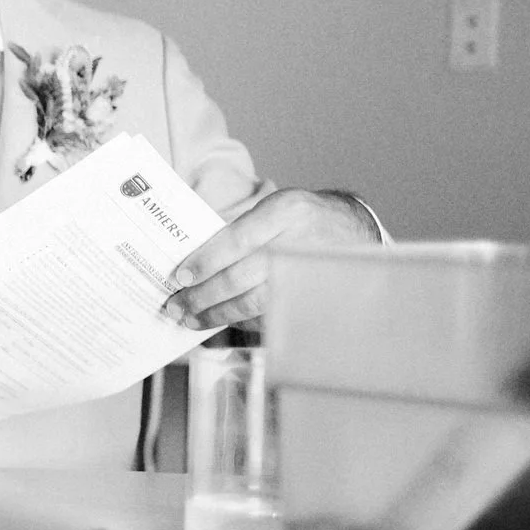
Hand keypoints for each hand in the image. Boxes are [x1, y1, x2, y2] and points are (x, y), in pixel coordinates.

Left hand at [166, 188, 378, 329]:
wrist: (352, 229)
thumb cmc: (301, 218)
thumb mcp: (274, 208)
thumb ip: (239, 230)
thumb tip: (192, 261)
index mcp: (285, 211)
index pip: (236, 240)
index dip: (205, 261)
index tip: (181, 277)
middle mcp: (298, 242)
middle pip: (241, 276)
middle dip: (203, 295)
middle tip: (177, 306)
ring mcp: (307, 274)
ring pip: (254, 301)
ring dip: (218, 314)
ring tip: (192, 319)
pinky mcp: (311, 296)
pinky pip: (270, 314)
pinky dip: (243, 320)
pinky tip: (224, 321)